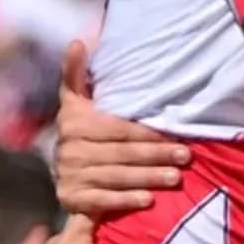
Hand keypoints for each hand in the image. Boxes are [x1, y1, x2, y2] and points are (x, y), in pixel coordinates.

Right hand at [53, 40, 190, 213]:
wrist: (58, 168)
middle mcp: (70, 150)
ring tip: (175, 178)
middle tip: (185, 157)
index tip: (177, 138)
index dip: (148, 135)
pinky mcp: (72, 199)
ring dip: (148, 178)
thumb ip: (77, 73)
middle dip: (156, 156)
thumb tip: (77, 42)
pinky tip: (148, 200)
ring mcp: (70, 176)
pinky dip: (126, 200)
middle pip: (121, 154)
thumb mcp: (76, 101)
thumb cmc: (79, 129)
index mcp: (74, 123)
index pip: (118, 130)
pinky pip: (103, 201)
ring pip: (117, 176)